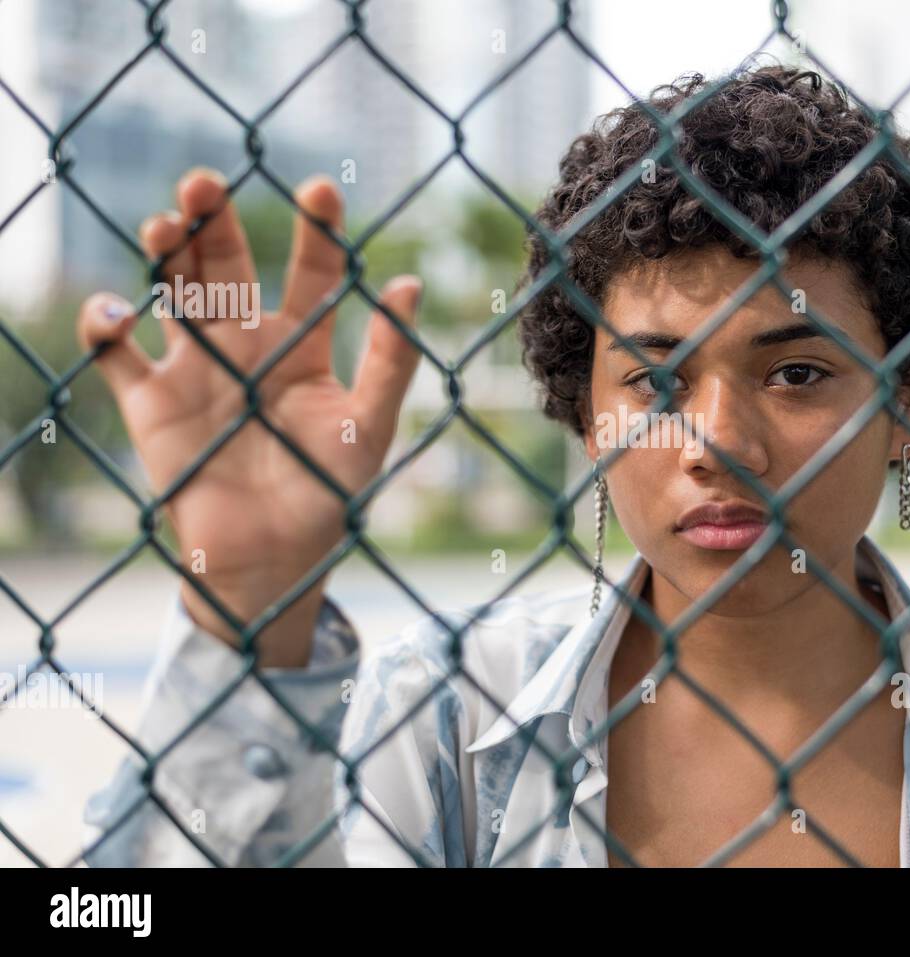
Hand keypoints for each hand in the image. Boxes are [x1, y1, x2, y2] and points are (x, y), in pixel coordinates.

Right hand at [77, 168, 422, 666]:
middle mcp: (246, 345)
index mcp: (302, 344)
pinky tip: (116, 314)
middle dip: (215, 219)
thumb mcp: (368, 427)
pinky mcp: (149, 405)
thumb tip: (410, 285)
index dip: (316, 231)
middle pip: (226, 264)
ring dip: (164, 255)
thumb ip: (390, 363)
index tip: (321, 188)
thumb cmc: (330, 494)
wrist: (275, 564)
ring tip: (166, 226)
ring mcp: (195, 370)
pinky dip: (104, 328)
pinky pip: (115, 357)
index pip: (311, 272)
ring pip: (171, 292)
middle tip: (205, 181)